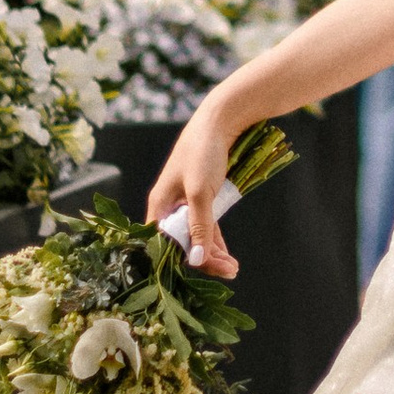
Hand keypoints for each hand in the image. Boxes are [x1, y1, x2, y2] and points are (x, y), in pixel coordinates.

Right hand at [151, 105, 238, 279]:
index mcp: (159, 205)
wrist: (220, 121)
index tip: (204, 270)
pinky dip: (216, 241)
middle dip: (204, 260)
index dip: (182, 259)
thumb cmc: (203, 152)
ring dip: (213, 253)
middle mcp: (169, 207)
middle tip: (229, 272)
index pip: (164, 243)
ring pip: (197, 236)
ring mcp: (186, 203)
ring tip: (233, 269)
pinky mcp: (202, 199)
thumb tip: (197, 259)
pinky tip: (228, 256)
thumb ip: (199, 226)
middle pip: (182, 243)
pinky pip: (206, 227)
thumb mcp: (201, 192)